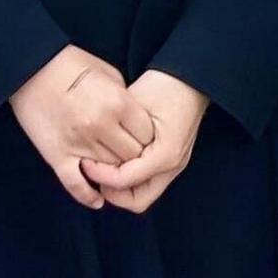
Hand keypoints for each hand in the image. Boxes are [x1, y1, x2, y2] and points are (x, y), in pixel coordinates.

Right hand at [9, 46, 157, 209]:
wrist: (30, 66)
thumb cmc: (72, 65)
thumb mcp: (109, 74)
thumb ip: (127, 100)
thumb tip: (136, 123)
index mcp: (117, 104)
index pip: (146, 135)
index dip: (147, 138)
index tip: (141, 136)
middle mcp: (100, 126)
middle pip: (131, 156)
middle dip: (134, 156)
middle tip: (129, 153)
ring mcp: (78, 143)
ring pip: (109, 172)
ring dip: (113, 172)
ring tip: (114, 170)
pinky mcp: (56, 154)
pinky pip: (75, 184)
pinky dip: (87, 195)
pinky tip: (97, 201)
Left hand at [86, 70, 209, 213]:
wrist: (192, 77)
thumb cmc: (163, 87)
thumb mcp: (134, 106)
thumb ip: (117, 133)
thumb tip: (93, 155)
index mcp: (164, 155)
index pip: (124, 180)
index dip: (100, 175)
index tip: (85, 162)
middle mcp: (173, 166)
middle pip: (137, 200)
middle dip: (112, 192)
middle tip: (95, 174)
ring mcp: (176, 165)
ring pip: (143, 193)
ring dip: (122, 187)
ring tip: (104, 169)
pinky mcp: (173, 159)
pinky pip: (149, 181)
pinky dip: (132, 178)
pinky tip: (118, 161)